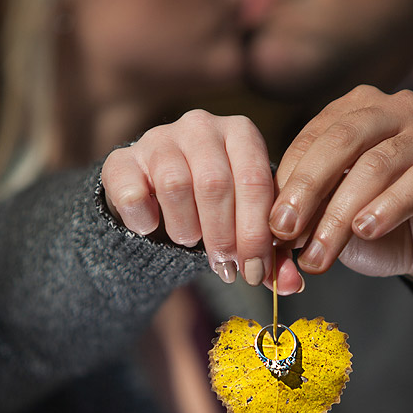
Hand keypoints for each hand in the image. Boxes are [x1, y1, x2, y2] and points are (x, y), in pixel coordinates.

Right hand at [102, 110, 303, 293]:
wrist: (156, 197)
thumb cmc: (213, 209)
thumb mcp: (245, 225)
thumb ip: (269, 254)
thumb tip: (291, 286)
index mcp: (240, 133)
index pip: (254, 181)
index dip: (256, 233)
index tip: (254, 271)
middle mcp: (200, 126)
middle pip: (216, 184)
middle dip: (224, 236)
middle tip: (226, 268)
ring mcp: (158, 139)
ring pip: (175, 185)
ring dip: (187, 227)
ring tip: (191, 241)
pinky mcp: (121, 159)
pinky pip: (133, 193)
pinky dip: (145, 221)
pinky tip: (152, 228)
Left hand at [270, 85, 412, 281]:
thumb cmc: (385, 226)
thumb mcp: (335, 217)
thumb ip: (308, 210)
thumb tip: (272, 223)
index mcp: (360, 110)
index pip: (313, 137)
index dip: (286, 180)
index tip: (267, 224)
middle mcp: (398, 110)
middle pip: (342, 140)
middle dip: (307, 189)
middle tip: (285, 232)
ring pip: (377, 164)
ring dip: (340, 214)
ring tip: (320, 254)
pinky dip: (389, 206)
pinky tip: (366, 231)